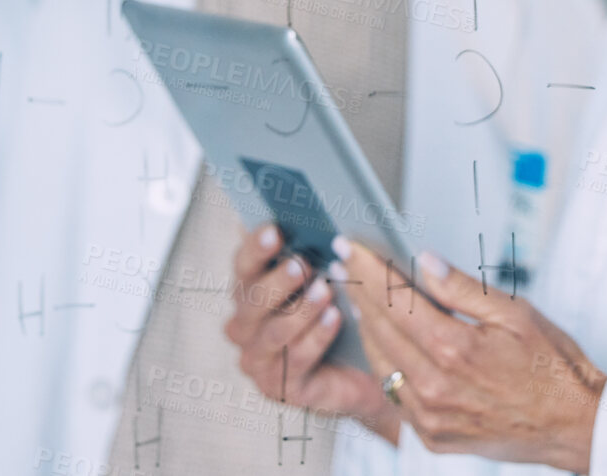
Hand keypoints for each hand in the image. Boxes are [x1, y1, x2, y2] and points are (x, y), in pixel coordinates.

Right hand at [223, 224, 403, 444]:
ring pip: (273, 332)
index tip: (275, 229)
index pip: (243, 265)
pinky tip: (335, 320)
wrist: (363, 370)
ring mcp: (258, 360)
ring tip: (325, 291)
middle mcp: (244, 326)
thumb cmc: (341, 315)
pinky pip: (295, 361)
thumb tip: (316, 218)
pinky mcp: (278, 388)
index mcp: (249, 291)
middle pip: (251, 299)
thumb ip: (314, 250)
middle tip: (303, 264)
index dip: (255, 247)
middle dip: (278, 280)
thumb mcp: (328, 277)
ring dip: (300, 310)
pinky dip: (316, 337)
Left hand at [335, 237, 605, 471]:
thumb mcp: (514, 312)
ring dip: (366, 327)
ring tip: (357, 297)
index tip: (349, 248)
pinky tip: (383, 342)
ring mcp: (432, 417)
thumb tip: (424, 262)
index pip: (395, 300)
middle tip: (344, 265)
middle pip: (380, 328)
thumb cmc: (552, 368)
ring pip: (380, 362)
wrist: (575, 425)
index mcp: (455, 350)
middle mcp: (436, 387)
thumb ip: (461, 288)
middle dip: (359, 291)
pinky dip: (385, 363)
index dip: (367, 270)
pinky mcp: (434, 436)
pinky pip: (395, 394)